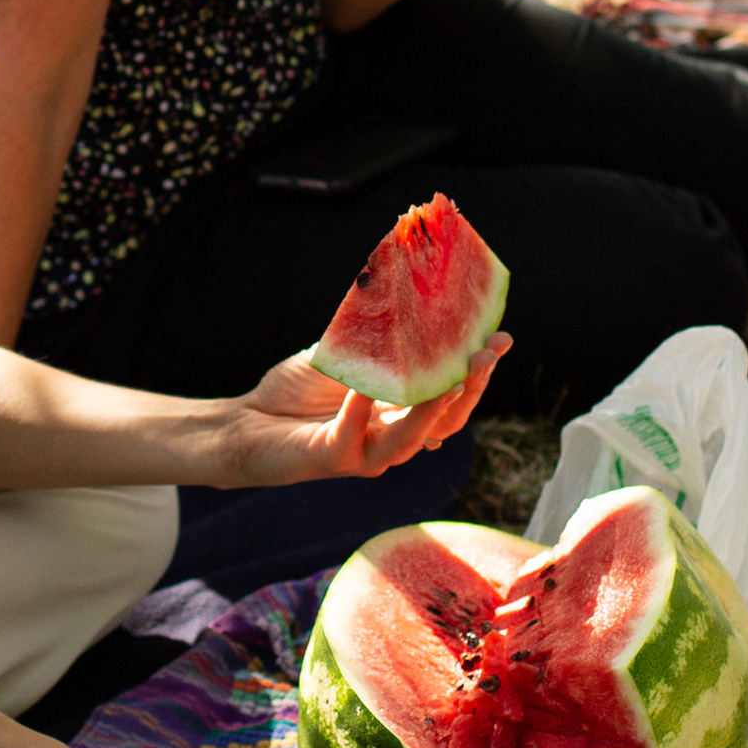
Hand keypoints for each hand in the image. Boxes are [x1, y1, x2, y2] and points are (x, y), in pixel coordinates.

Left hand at [211, 334, 511, 490]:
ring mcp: (363, 452)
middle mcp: (390, 436)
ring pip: (410, 440)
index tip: (500, 337)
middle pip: (445, 421)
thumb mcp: (340, 354)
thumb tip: (402, 290)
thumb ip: (372, 336)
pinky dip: (359, 411)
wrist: (248, 423)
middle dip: (469, 389)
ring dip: (433, 410)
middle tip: (485, 356)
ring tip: (452, 379)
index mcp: (400, 413)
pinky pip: (351, 436)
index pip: (450, 396)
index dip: (478, 371)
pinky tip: (367, 388)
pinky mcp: (331, 458)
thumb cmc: (296, 390)